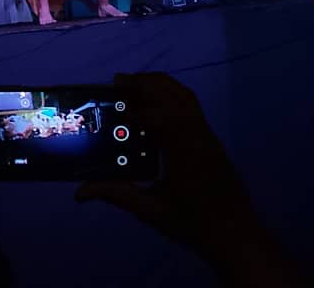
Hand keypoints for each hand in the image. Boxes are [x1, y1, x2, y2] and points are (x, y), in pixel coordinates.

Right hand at [75, 73, 261, 262]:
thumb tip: (80, 191)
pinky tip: (155, 103)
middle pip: (174, 96)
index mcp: (186, 153)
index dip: (137, 109)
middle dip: (145, 84)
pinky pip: (191, 106)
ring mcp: (208, 136)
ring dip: (159, 85)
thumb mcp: (152, 211)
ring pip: (185, 96)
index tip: (115, 107)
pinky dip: (171, 95)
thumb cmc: (195, 224)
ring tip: (134, 85)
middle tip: (117, 82)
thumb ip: (117, 195)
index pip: (162, 117)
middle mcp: (199, 137)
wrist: (238, 236)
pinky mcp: (211, 139)